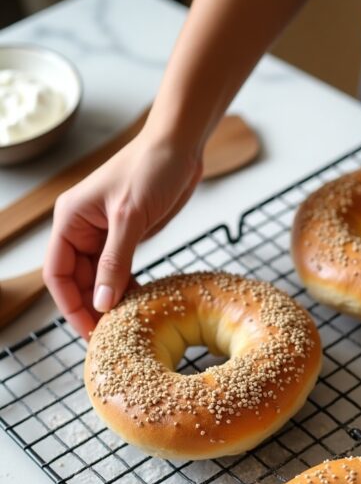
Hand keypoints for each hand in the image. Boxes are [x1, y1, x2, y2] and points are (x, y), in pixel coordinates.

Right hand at [43, 130, 202, 338]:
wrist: (180, 146)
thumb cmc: (151, 168)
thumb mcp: (130, 217)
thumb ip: (115, 261)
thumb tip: (102, 302)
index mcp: (70, 220)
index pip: (58, 273)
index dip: (71, 305)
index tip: (89, 331)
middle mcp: (83, 228)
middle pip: (78, 280)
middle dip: (92, 308)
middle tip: (112, 336)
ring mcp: (106, 233)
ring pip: (100, 278)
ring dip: (111, 300)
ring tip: (126, 325)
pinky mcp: (129, 235)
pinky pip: (121, 270)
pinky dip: (127, 287)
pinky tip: (140, 304)